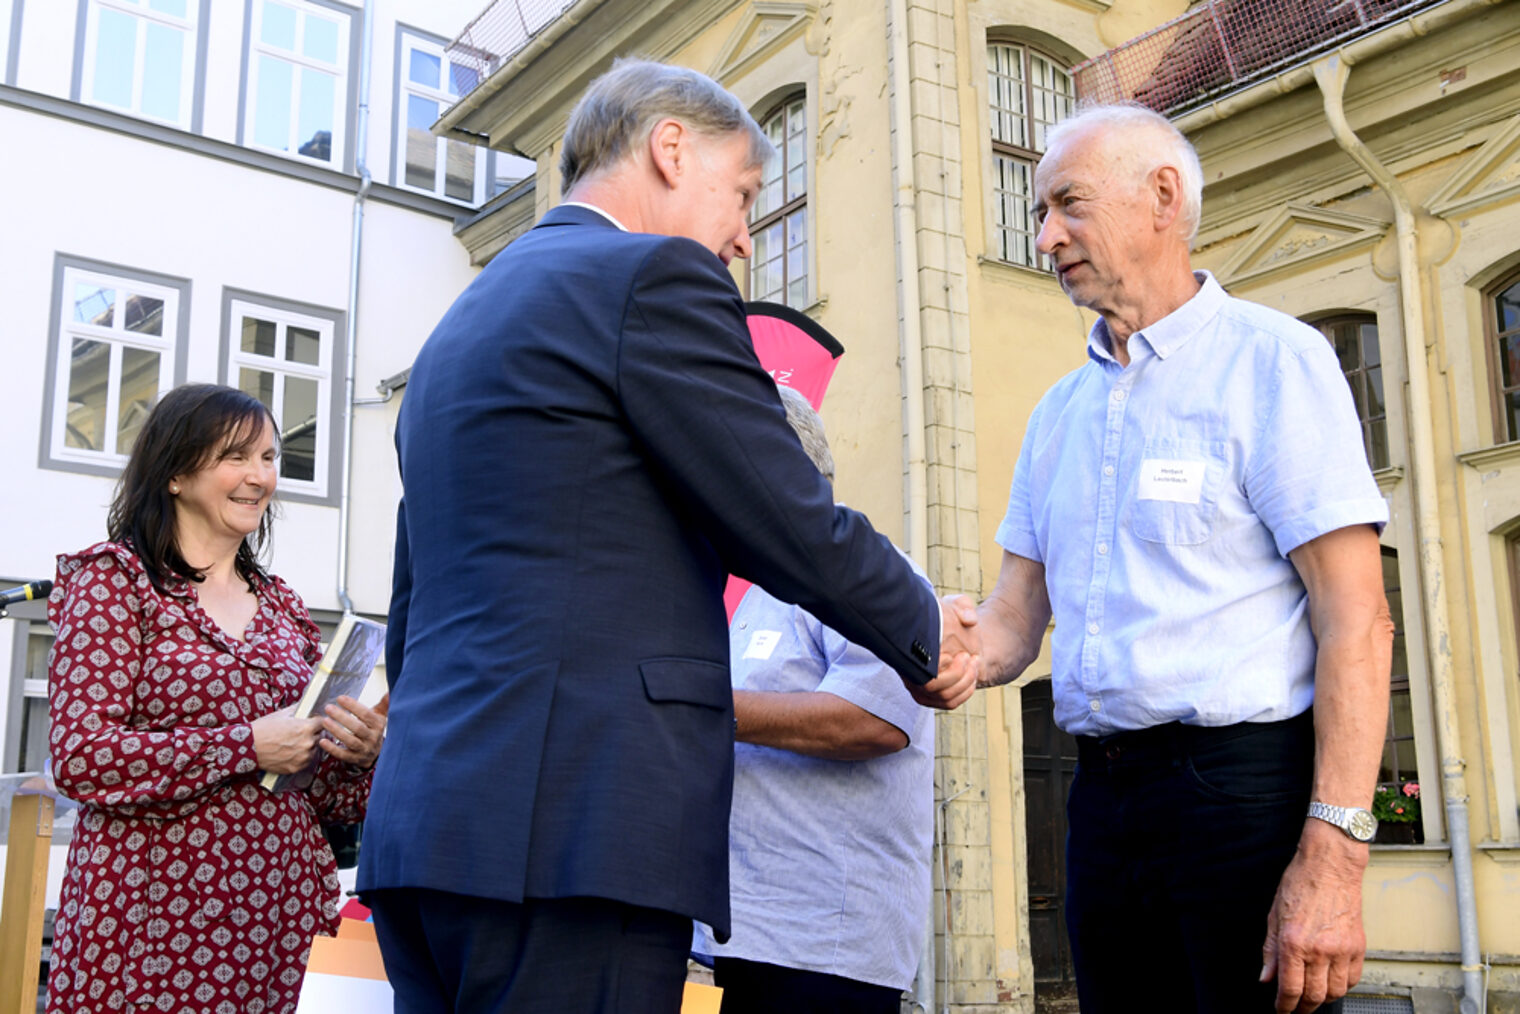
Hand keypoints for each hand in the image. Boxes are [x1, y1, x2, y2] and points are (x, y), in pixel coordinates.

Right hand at [251, 706, 324, 773]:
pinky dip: (300, 757)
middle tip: (299, 733)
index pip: (322, 722)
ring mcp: (303, 757)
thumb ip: (299, 710)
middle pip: (319, 736)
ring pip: (313, 750)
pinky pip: (305, 761)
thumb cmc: (264, 728)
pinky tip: (290, 752)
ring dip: (307, 746)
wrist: (249, 746)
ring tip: (293, 743)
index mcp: (307, 727)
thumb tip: (307, 707)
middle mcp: (308, 743)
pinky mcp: (297, 767)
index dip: (316, 721)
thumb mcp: (283, 714)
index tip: (312, 721)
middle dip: (312, 733)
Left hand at [319, 694, 388, 768]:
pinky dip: (332, 748)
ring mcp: (364, 749)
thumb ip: (383, 704)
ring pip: (350, 741)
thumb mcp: (380, 717)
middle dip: (342, 717)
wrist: (377, 754)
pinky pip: (343, 755)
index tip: (340, 698)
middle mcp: (372, 738)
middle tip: (328, 708)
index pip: (366, 714)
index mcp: (378, 725)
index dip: (353, 706)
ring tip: (325, 721)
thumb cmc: (374, 731)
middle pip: (357, 727)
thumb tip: (390, 692)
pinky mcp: (354, 759)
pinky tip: (322, 741)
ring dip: (336, 731)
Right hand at [906, 595, 979, 709]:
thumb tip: (970, 619)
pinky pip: (950, 703)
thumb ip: (963, 606)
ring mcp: (920, 688)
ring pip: (944, 697)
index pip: (916, 668)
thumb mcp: (957, 605)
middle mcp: (910, 672)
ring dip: (964, 682)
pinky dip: (965, 692)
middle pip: (930, 687)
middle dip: (955, 675)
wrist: (959, 635)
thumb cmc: (951, 618)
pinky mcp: (933, 698)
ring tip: (973, 662)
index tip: (949, 655)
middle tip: (967, 656)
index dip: (935, 667)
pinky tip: (972, 675)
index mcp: (909, 650)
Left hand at [1261, 821, 1368, 1011]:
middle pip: (1314, 996)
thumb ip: (1270, 951)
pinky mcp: (1359, 947)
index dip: (1284, 1006)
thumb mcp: (1274, 916)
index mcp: (1294, 942)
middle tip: (1296, 1008)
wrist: (1330, 866)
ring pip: (1335, 992)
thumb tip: (1266, 977)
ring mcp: (1342, 950)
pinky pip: (1352, 979)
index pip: (1290, 989)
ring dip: (1323, 1000)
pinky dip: (1341, 987)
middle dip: (1303, 1008)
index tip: (1281, 1010)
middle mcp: (1319, 949)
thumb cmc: (1301, 884)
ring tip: (1313, 996)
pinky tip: (1331, 982)